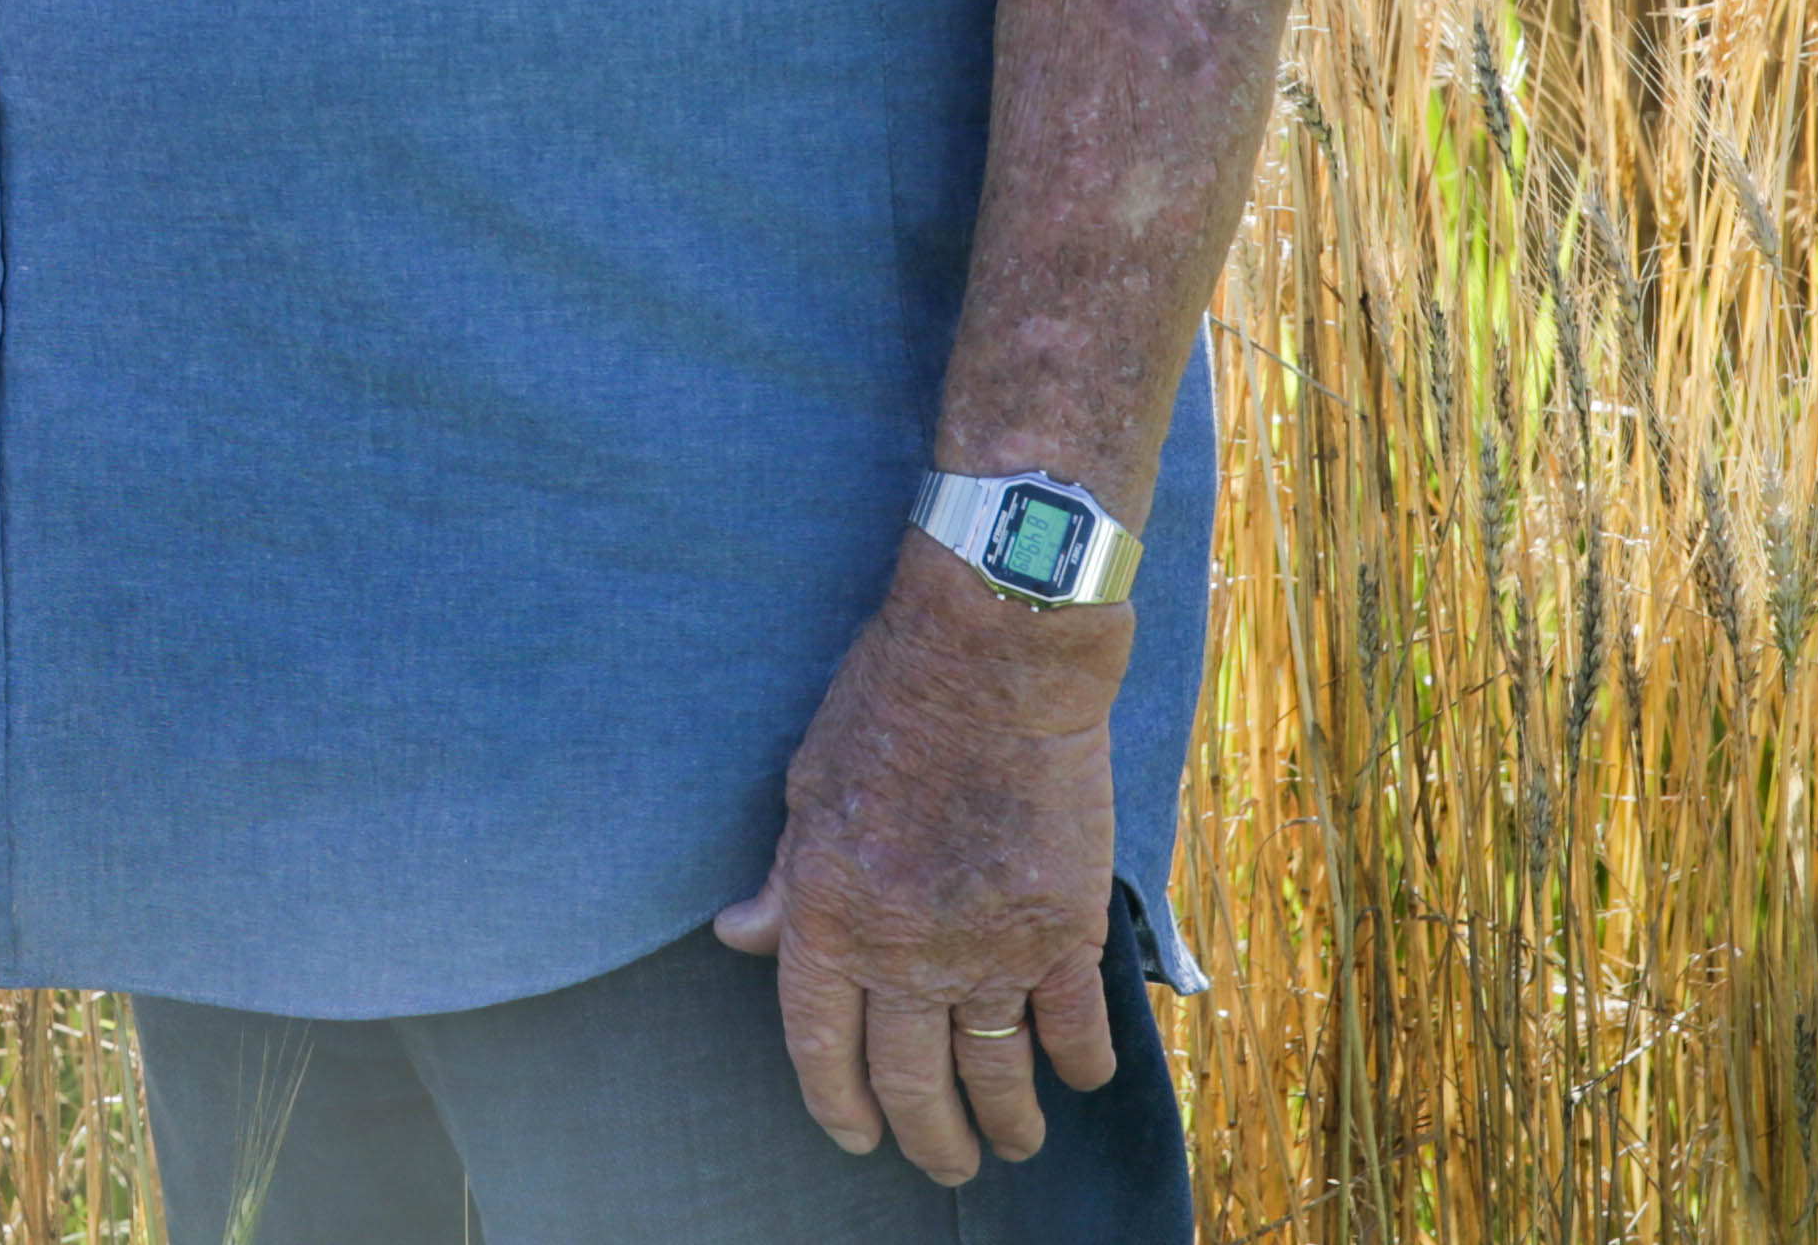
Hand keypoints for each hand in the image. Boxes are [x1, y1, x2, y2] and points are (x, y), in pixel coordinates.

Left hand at [710, 543, 1127, 1182]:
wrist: (995, 654)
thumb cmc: (888, 702)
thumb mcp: (807, 786)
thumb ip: (784, 881)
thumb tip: (739, 938)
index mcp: (829, 915)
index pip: (820, 1047)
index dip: (837, 1105)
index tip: (856, 1136)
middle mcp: (905, 949)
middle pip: (911, 1080)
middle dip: (926, 1138)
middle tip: (943, 1164)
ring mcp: (990, 945)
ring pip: (994, 1071)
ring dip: (1004, 1122)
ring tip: (1011, 1145)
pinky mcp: (1067, 925)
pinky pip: (1074, 1023)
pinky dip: (1079, 1065)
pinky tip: (1078, 1082)